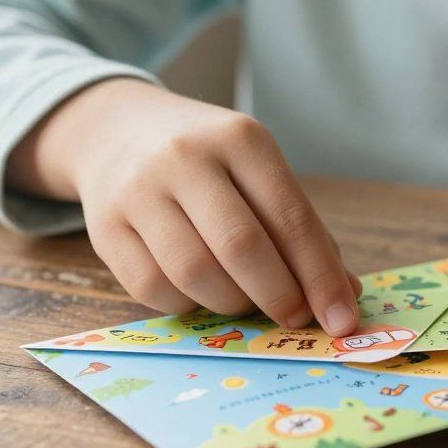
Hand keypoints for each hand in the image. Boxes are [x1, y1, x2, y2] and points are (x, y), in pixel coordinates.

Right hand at [10, 78, 361, 332]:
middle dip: (279, 295)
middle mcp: (185, 158)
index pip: (289, 216)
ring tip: (247, 299)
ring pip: (195, 273)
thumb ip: (299, 228)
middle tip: (297, 318)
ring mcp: (138, 191)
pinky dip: (188, 305)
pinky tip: (202, 292)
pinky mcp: (104, 227)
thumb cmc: (208, 159)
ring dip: (233, 303)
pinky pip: (153, 289)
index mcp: (239, 138)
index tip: (342, 317)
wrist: (119, 129)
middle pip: (240, 246)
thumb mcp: (257, 170)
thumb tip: (343, 293)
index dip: (320, 275)